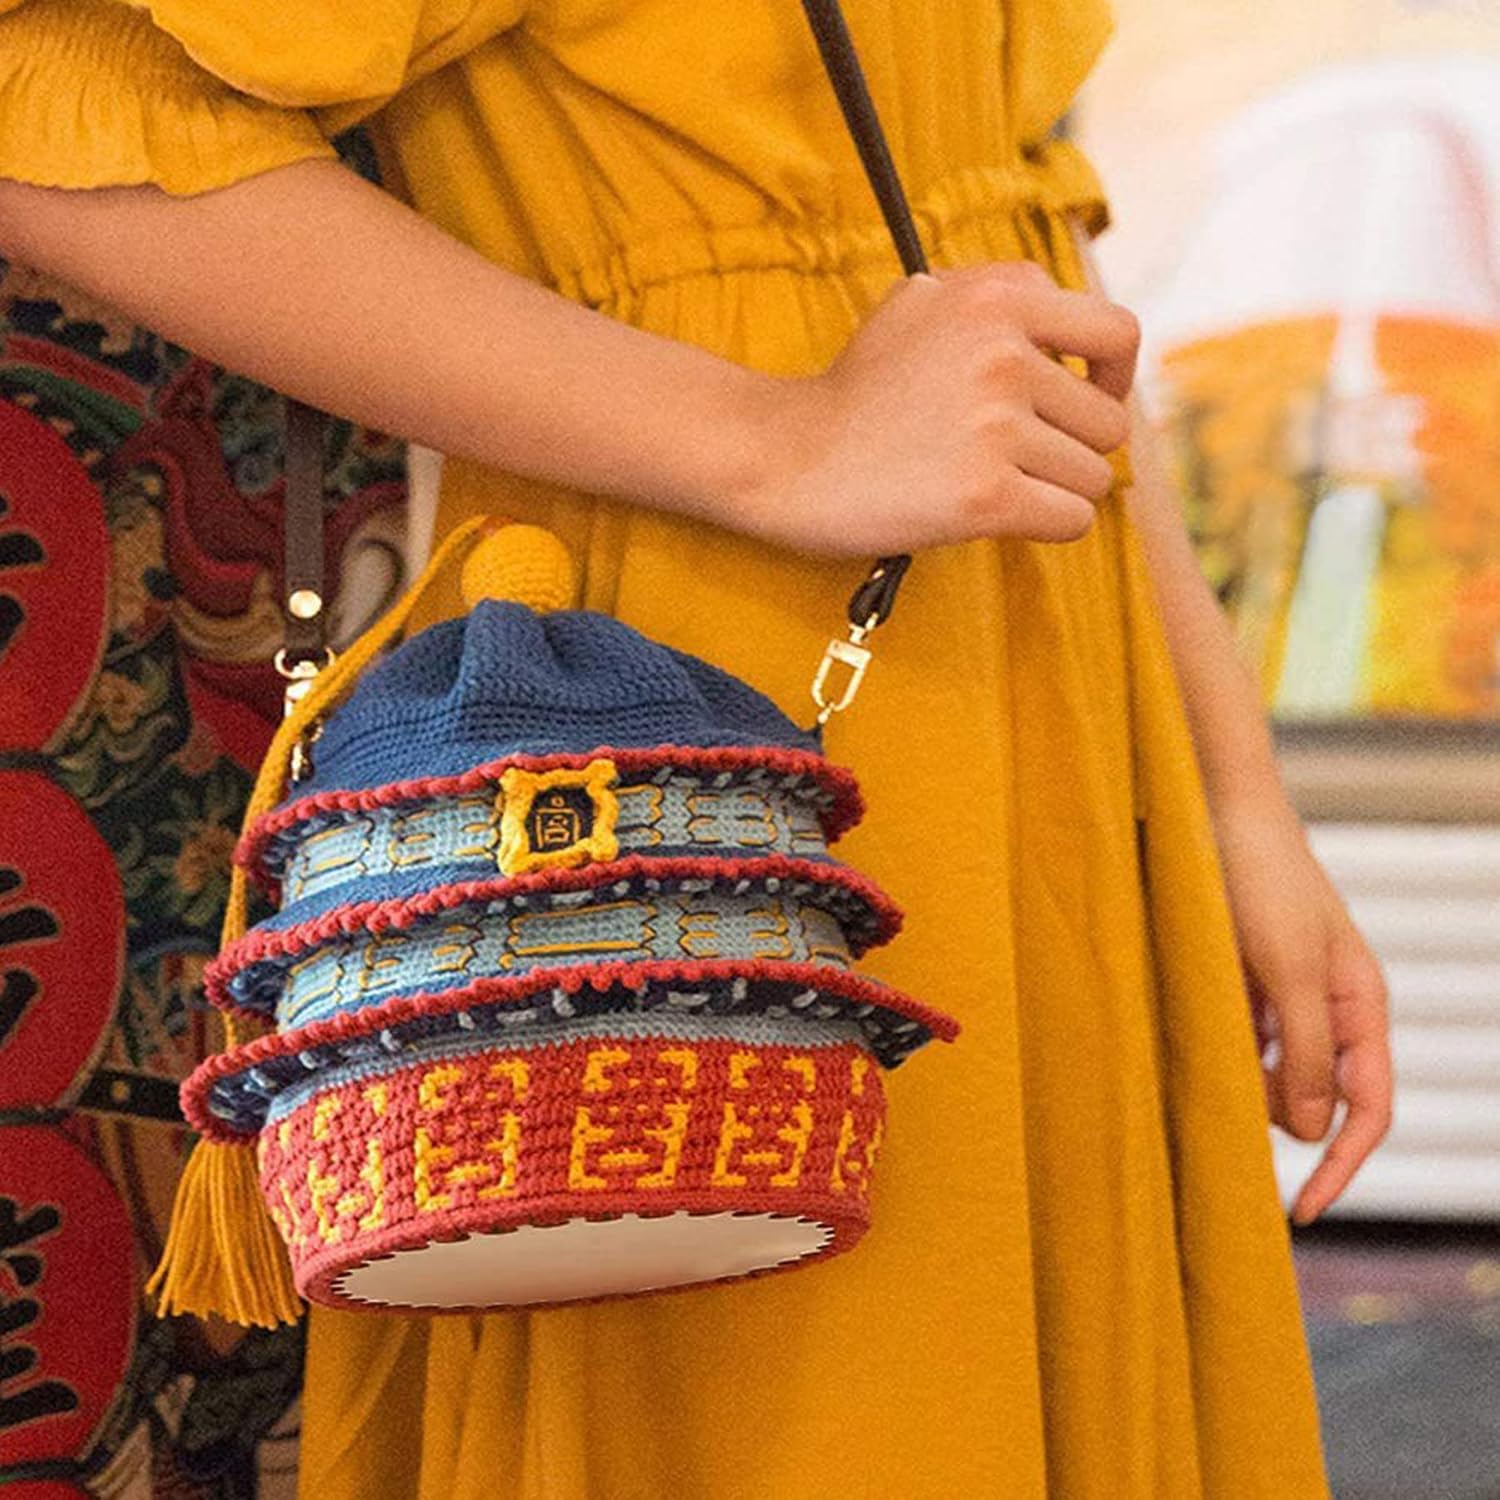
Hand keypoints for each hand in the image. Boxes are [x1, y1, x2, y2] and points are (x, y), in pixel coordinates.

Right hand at [744, 261, 1138, 555]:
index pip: (1117, 333)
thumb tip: (1072, 333)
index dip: (1113, 376)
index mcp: (998, 298)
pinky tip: (998, 516)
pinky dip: (1045, 527)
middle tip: (1017, 457)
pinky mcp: (985, 495)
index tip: (1086, 400)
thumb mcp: (920, 303)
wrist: (786, 456)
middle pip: (1107, 421)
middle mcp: (1004, 354)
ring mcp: (996, 427)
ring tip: (994, 483)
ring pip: (1092, 476)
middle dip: (1073, 447)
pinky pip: (1072, 521)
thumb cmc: (854, 390)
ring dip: (1054, 490)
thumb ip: (998, 298)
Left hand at [1210, 795, 1393, 1224]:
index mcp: (1360, 1006)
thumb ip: (1304, 1051)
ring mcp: (1286, 995)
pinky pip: (1238, 1041)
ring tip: (1196, 1048)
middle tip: (1216, 1104)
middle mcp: (1330, 1007)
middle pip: (1316, 1098)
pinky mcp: (1244, 981)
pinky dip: (1218, 1050)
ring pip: (1271, 1073)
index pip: (1368, 1111)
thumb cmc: (1261, 880)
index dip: (1342, 1168)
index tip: (1301, 1214)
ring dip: (1240, 1080)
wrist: (1215, 811)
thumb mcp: (1289, 970)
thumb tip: (1312, 1134)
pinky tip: (1188, 1036)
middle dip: (1274, 1113)